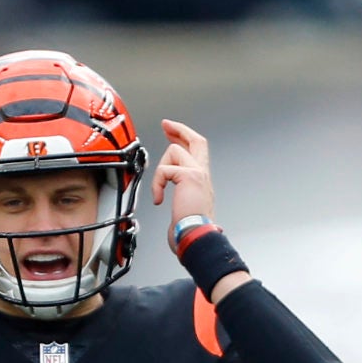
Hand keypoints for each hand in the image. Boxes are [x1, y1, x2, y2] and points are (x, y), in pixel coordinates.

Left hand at [149, 119, 215, 236]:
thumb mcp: (183, 212)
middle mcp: (203, 175)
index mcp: (202, 183)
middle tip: (165, 124)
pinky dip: (157, 184)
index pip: (198, 153)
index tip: (172, 134)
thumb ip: (178, 200)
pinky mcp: (189, 176)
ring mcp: (198, 173)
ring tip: (159, 190)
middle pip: (197, 140)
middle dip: (180, 129)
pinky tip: (158, 199)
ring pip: (175, 150)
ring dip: (161, 168)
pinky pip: (165, 169)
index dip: (185, 139)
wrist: (197, 237)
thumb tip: (164, 202)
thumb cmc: (190, 233)